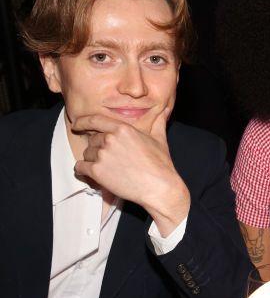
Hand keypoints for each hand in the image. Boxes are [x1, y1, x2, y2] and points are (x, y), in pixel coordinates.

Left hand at [72, 108, 189, 235]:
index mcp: (123, 129)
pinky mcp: (96, 171)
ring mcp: (102, 155)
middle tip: (111, 160)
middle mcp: (110, 139)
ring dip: (93, 161)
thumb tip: (165, 110)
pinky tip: (93, 175)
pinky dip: (83, 171)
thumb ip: (158, 122)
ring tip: (108, 169)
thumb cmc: (161, 164)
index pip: (94, 120)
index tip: (76, 125)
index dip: (82, 122)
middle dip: (98, 149)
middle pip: (92, 140)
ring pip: (87, 154)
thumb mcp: (160, 139)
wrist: (159, 187)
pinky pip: (79, 167)